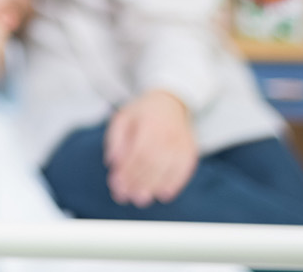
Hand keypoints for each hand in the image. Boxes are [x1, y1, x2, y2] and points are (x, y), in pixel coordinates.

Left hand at [104, 90, 199, 206]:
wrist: (171, 102)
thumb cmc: (142, 113)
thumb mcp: (122, 118)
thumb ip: (115, 139)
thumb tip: (112, 162)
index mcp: (148, 123)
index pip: (137, 153)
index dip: (126, 171)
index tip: (115, 184)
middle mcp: (167, 134)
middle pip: (151, 164)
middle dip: (136, 183)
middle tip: (123, 196)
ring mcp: (181, 143)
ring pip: (167, 170)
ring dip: (152, 188)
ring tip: (139, 199)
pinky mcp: (190, 152)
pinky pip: (183, 172)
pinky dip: (174, 185)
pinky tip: (162, 195)